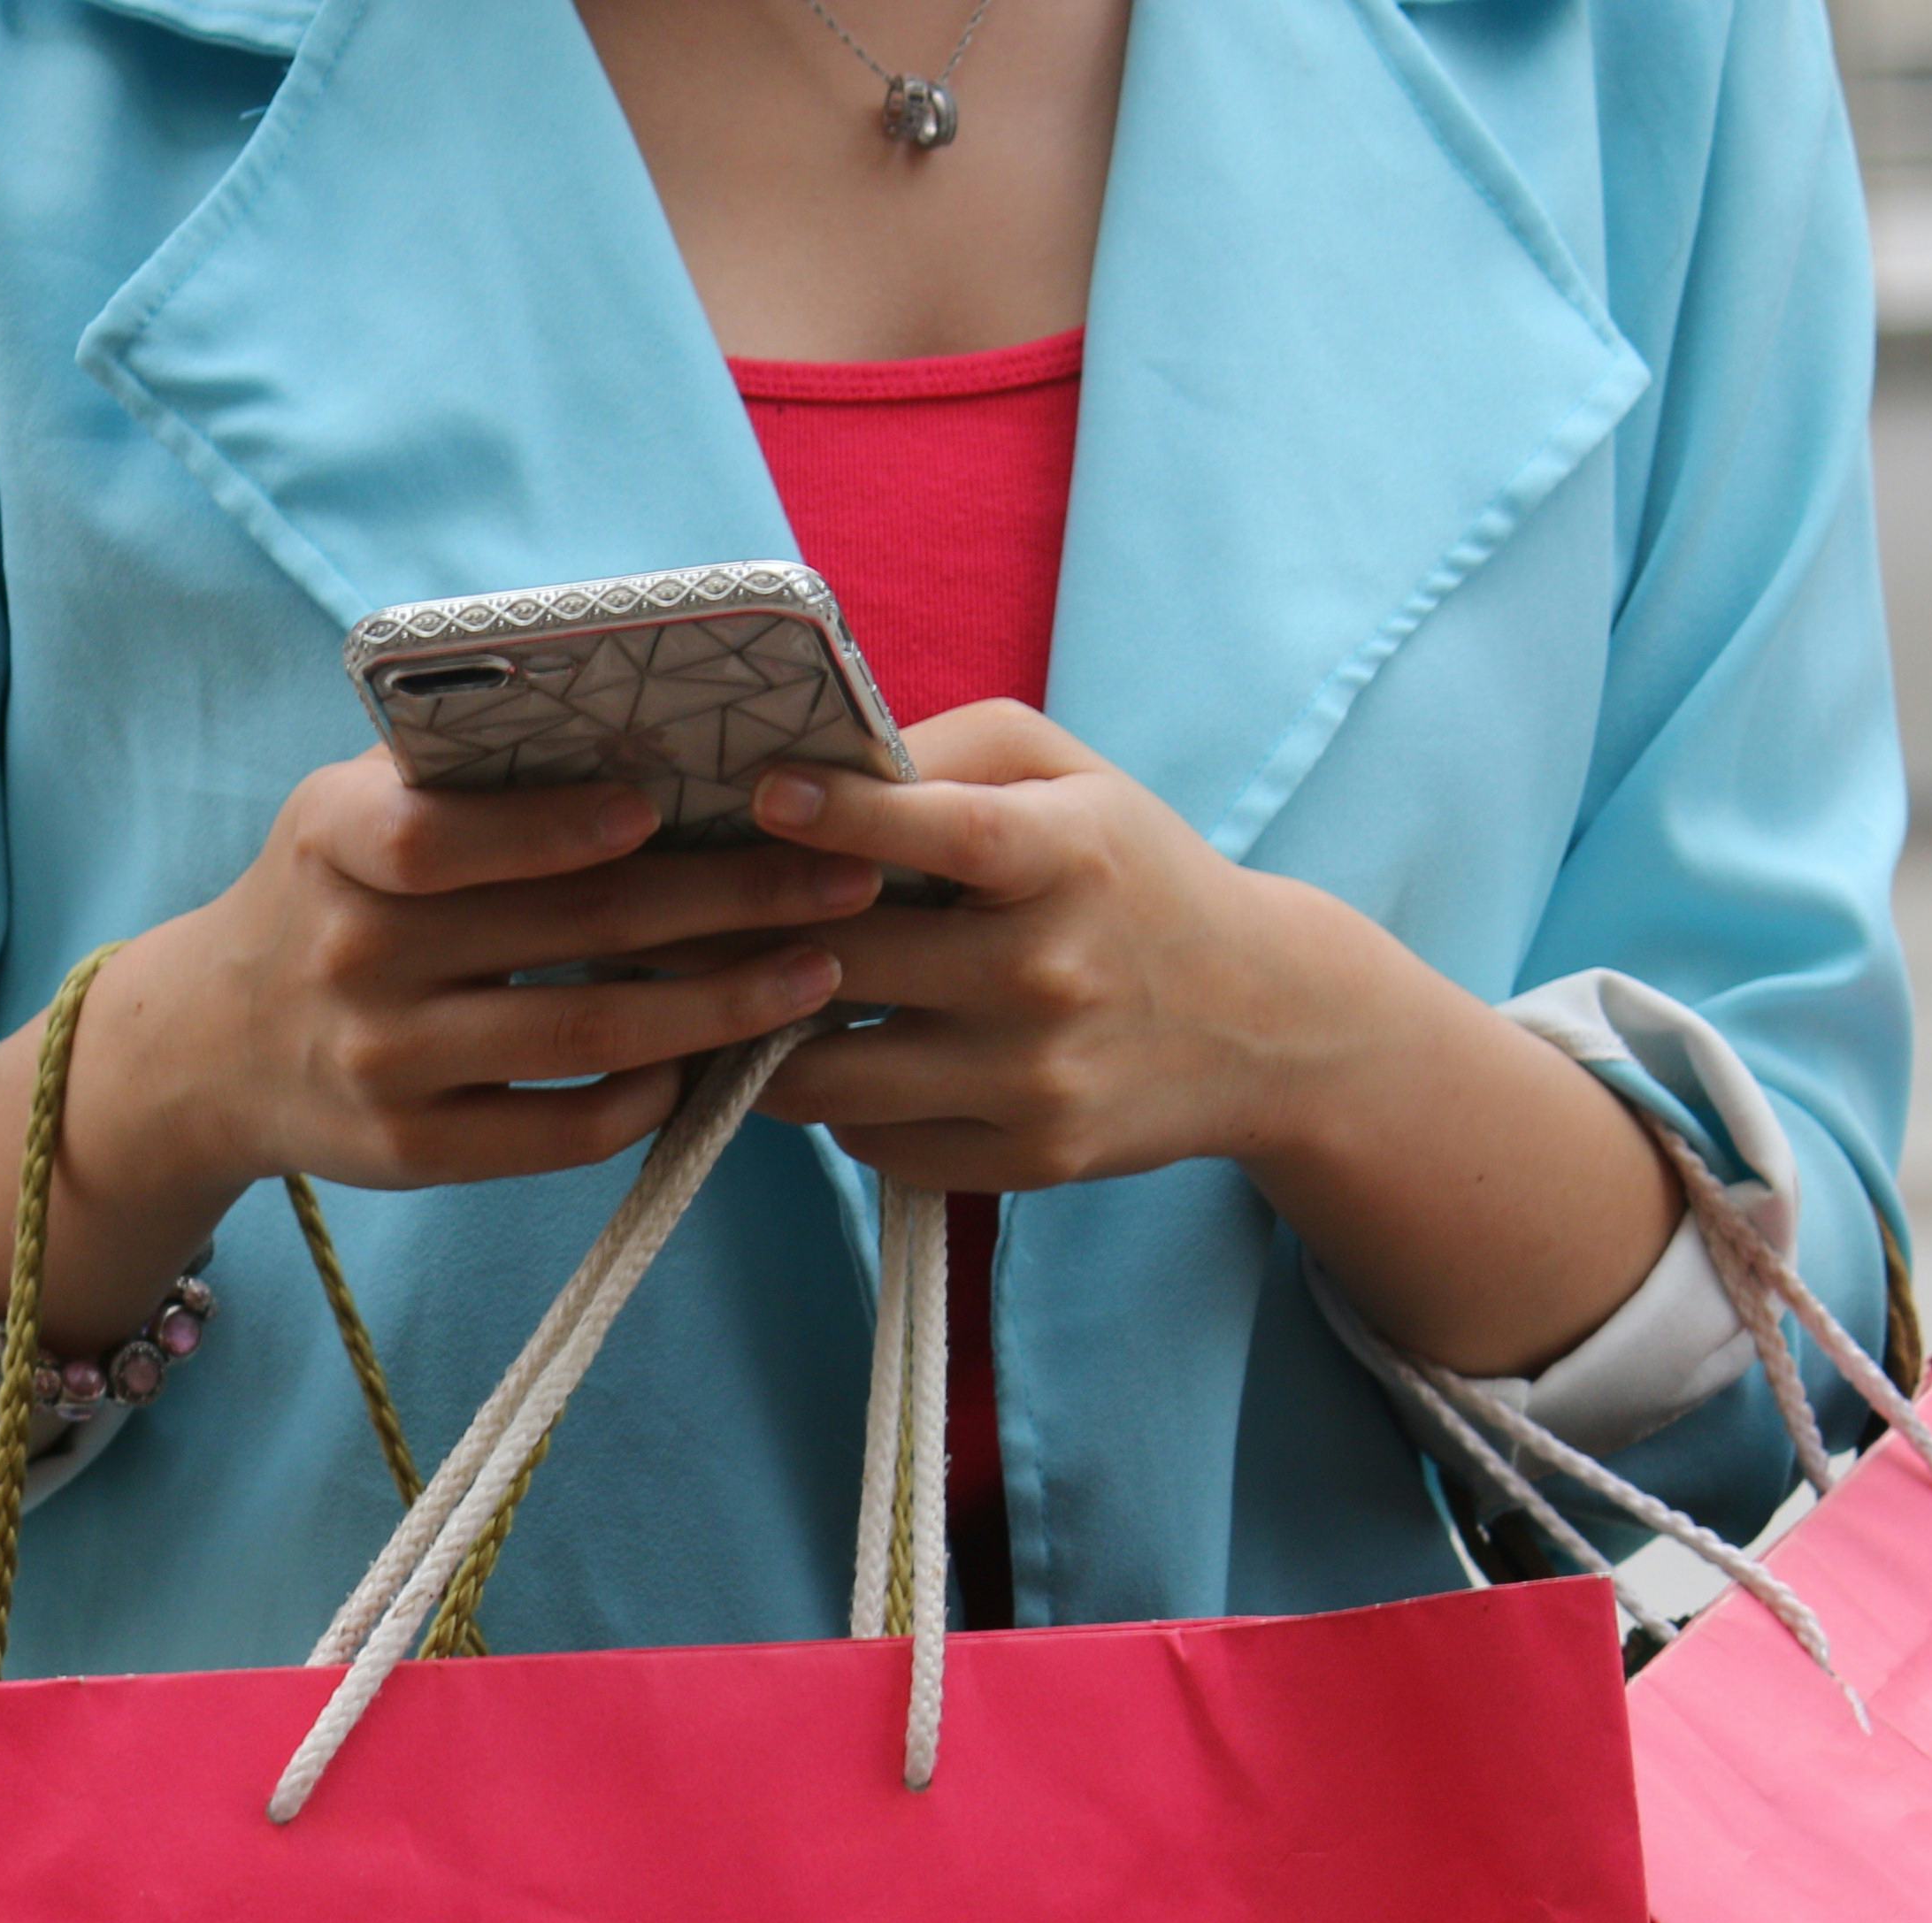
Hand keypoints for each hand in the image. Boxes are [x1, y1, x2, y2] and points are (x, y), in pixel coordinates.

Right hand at [0, 751, 872, 1494]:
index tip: (665, 804)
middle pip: (563, 930)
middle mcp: (352, 956)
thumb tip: (646, 723)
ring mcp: (382, 1063)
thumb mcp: (349, 812)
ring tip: (816, 974)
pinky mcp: (410, 1152)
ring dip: (718, 1004)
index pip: (441, 835)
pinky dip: (644, 1097)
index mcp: (334, 844)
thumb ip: (461, 778)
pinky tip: (706, 1063)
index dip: (554, 824)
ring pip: (583, 1034)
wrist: (212, 1045)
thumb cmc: (330, 898)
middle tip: (840, 878)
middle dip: (722, 902)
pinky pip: (556, 1132)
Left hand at [743, 701, 1399, 1192]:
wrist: (1264, 1023)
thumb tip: (811, 774)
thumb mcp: (1072, 779)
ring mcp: (1036, 1079)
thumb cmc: (1132, 875)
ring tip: (736, 996)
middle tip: (667, 917)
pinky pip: (872, 1143)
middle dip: (738, 938)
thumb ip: (950, 753)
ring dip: (764, 1037)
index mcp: (1067, 858)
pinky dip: (835, 1104)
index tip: (763, 797)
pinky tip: (840, 1057)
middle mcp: (1050, 973)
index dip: (843, 815)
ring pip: (829, 1075)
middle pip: (847, 962)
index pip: (943, 833)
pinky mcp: (1028, 1160)